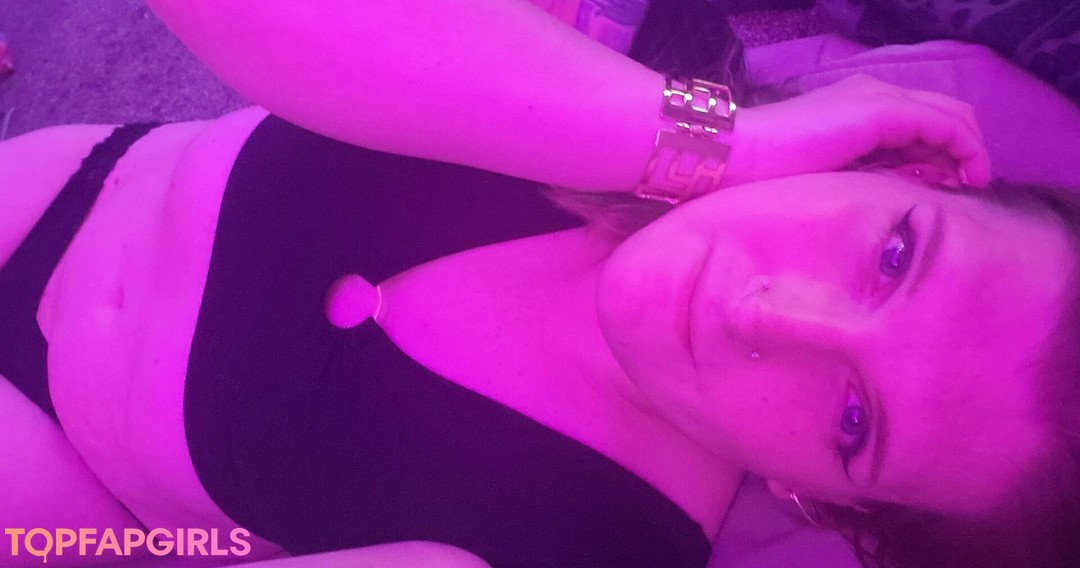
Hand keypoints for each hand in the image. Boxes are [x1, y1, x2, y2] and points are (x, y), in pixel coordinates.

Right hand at [726, 75, 990, 187]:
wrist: (742, 154)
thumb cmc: (771, 174)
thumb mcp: (833, 172)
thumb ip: (867, 171)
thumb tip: (903, 189)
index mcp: (860, 106)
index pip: (922, 121)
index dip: (945, 151)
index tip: (950, 186)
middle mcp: (877, 93)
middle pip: (945, 113)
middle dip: (965, 148)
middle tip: (969, 185)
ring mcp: (881, 98)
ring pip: (951, 116)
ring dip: (969, 150)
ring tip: (971, 185)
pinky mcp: (884, 111)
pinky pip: (943, 126)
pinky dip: (963, 150)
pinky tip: (964, 178)